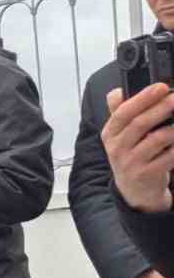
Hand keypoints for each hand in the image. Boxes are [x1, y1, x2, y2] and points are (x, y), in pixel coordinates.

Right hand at [104, 83, 173, 212]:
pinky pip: (169, 156)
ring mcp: (131, 163)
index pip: (123, 113)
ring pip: (157, 139)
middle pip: (140, 124)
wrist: (134, 190)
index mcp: (110, 134)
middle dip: (161, 108)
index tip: (161, 87)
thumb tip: (117, 92)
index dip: (142, 98)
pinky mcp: (147, 174)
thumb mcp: (119, 135)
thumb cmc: (131, 155)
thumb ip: (119, 112)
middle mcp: (117, 148)